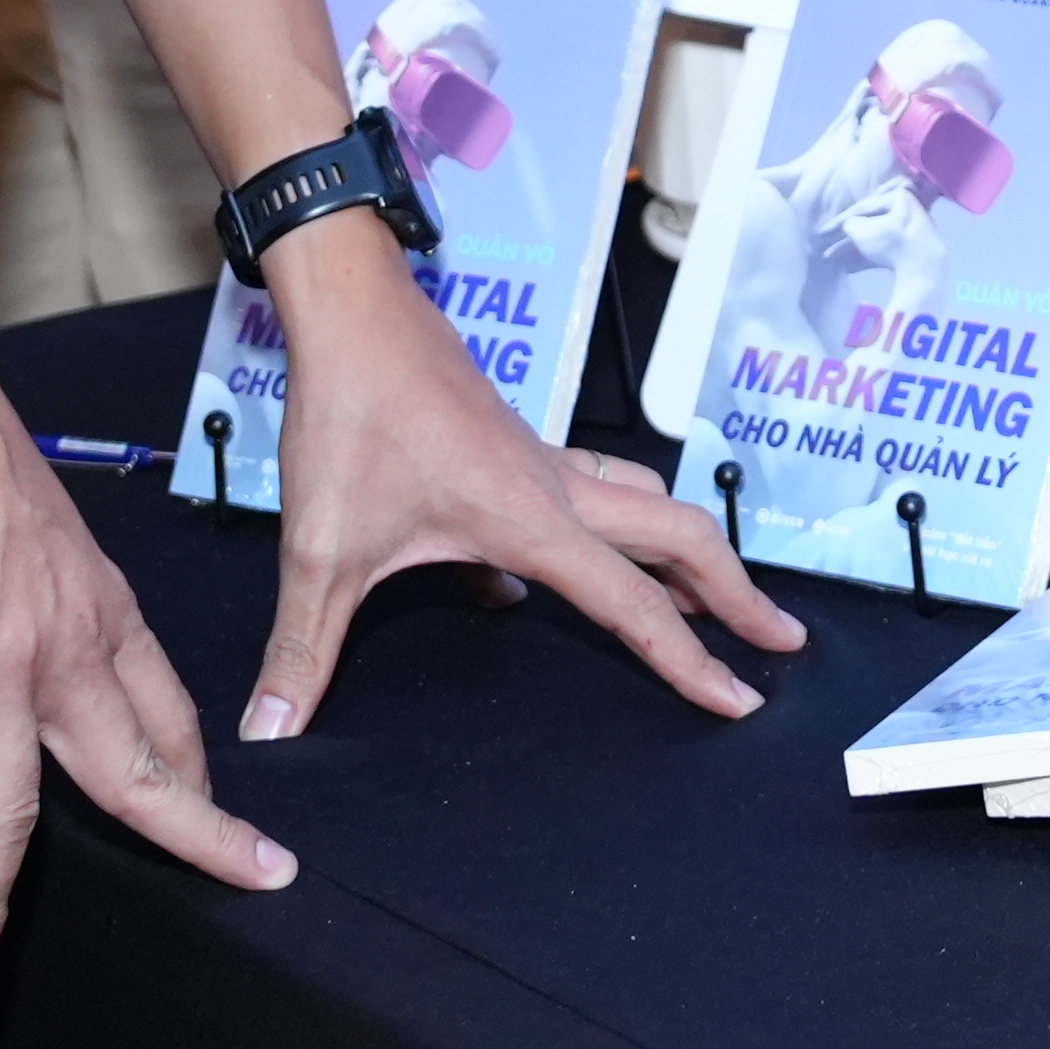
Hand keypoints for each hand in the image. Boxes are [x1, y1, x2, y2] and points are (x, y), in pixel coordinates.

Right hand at [0, 341, 289, 981]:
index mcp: (100, 605)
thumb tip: (21, 610)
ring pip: (18, 811)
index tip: (224, 810)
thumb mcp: (32, 521)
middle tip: (251, 883)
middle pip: (141, 771)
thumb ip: (38, 581)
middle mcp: (73, 643)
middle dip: (197, 838)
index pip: (168, 710)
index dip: (196, 768)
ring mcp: (9, 661)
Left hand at [251, 230, 806, 743]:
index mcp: (533, 522)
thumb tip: (271, 731)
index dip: (692, 661)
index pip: (634, 606)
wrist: (352, 317)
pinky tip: (570, 569)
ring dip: (693, 551)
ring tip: (713, 598)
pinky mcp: (522, 450)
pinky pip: (596, 494)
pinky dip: (618, 531)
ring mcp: (547, 464)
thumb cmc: (350, 416)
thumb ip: (305, 648)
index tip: (741, 700)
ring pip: (652, 505)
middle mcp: (558, 490)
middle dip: (738, 594)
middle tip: (778, 639)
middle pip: (684, 538)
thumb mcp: (321, 547)